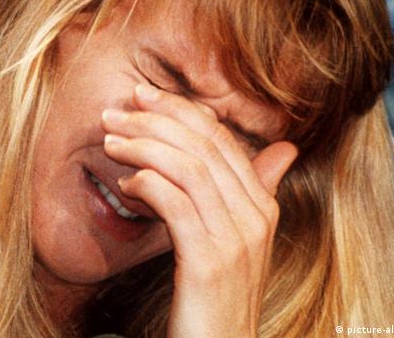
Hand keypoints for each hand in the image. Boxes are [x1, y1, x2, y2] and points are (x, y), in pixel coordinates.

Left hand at [100, 83, 297, 337]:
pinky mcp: (210, 262)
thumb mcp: (232, 241)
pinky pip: (176, 204)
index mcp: (262, 206)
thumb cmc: (214, 296)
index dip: (180, 110)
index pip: (221, 139)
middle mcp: (256, 217)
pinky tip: (126, 184)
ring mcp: (236, 239)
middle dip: (154, 120)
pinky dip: (147, 184)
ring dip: (143, 146)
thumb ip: (245, 193)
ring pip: (189, 167)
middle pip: (204, 145)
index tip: (142, 96)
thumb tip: (284, 148)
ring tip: (110, 142)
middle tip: (114, 113)